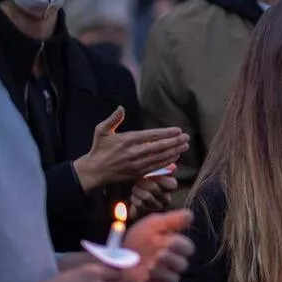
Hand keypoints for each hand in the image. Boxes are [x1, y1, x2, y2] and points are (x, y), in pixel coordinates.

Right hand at [73, 107, 189, 192]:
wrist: (94, 171)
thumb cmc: (99, 149)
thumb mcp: (101, 131)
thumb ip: (113, 119)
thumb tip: (120, 107)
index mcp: (127, 140)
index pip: (152, 135)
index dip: (167, 133)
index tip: (178, 130)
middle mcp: (134, 152)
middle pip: (159, 147)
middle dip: (175, 142)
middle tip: (186, 138)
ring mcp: (137, 164)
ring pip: (160, 157)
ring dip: (174, 152)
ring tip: (185, 146)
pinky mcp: (138, 173)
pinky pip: (156, 167)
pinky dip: (167, 162)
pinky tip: (175, 157)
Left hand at [122, 209, 194, 281]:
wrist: (118, 255)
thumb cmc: (139, 238)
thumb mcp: (153, 224)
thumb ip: (171, 220)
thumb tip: (190, 214)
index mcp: (176, 248)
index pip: (188, 248)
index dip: (180, 246)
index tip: (169, 241)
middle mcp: (174, 264)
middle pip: (182, 265)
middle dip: (171, 260)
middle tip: (158, 255)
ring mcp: (165, 278)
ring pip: (173, 279)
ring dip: (162, 272)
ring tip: (149, 267)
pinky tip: (144, 277)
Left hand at [129, 164, 177, 217]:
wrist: (136, 197)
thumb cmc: (145, 180)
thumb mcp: (152, 170)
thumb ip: (160, 166)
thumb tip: (173, 167)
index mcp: (171, 184)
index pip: (169, 181)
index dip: (155, 176)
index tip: (148, 172)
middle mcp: (167, 197)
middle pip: (154, 187)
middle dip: (141, 182)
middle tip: (137, 179)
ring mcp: (158, 206)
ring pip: (146, 196)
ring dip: (137, 190)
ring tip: (135, 187)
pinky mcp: (148, 213)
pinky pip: (139, 204)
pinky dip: (134, 198)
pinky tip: (135, 196)